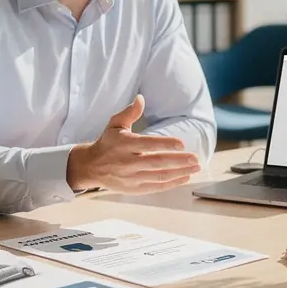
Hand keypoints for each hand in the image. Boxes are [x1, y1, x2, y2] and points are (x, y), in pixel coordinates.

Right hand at [66, 95, 200, 194]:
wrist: (91, 166)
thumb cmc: (107, 142)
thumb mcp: (115, 124)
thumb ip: (129, 112)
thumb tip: (141, 98)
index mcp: (125, 144)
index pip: (148, 145)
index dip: (165, 144)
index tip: (181, 144)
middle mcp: (128, 162)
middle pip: (157, 162)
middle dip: (178, 161)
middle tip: (195, 158)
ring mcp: (131, 177)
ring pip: (159, 176)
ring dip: (179, 172)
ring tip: (195, 167)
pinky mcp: (134, 189)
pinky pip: (156, 187)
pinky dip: (172, 183)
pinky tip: (185, 177)